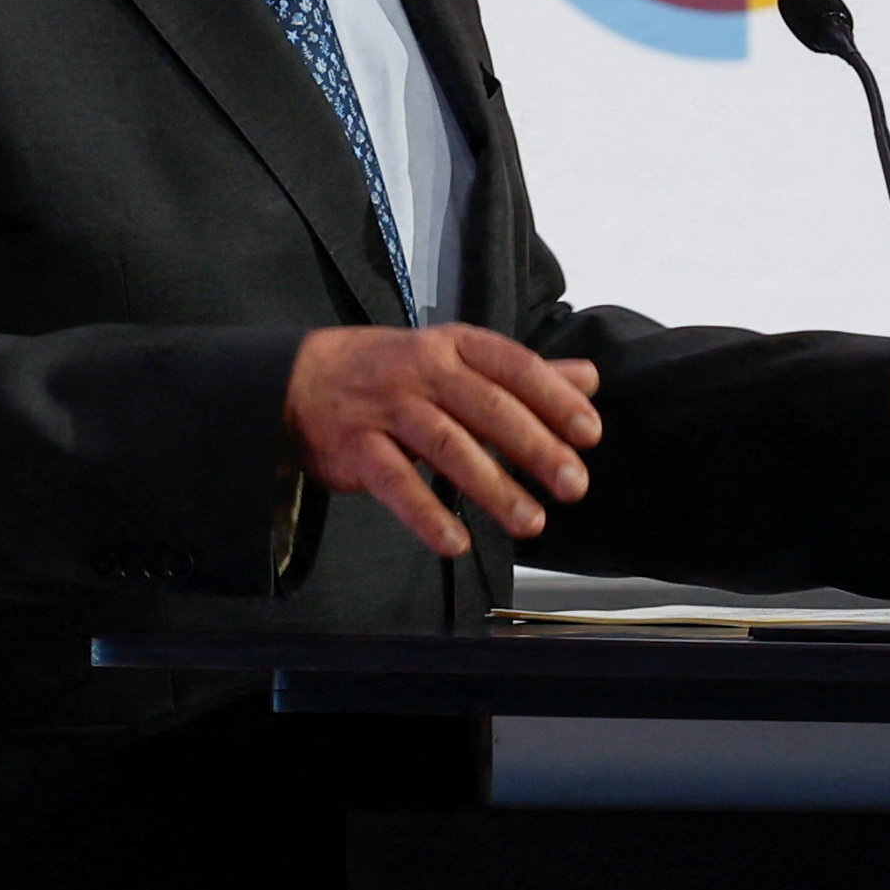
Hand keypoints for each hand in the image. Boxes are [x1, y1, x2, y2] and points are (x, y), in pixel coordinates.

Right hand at [288, 323, 604, 556]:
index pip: (515, 366)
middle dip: (536, 448)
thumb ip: (521, 374)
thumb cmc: (391, 373)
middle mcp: (423, 370)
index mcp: (455, 346)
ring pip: (448, 446)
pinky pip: (396, 484)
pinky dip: (427, 515)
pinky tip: (456, 543)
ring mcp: (387, 408)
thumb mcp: (455, 359)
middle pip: (488, 408)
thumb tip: (588, 379)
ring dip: (493, 488)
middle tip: (573, 485)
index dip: (555, 399)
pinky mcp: (356, 447)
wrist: (300, 380)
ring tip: (530, 522)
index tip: (589, 433)